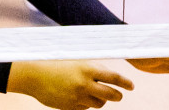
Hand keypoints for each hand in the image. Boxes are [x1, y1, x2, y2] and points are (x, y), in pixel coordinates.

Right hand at [8, 61, 133, 109]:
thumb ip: (97, 70)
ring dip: (102, 100)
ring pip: (99, 103)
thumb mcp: (81, 62)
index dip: (126, 83)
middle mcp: (85, 84)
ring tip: (99, 95)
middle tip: (120, 95)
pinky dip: (87, 104)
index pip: (115, 78)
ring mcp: (77, 97)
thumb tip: (115, 78)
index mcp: (90, 69)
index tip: (132, 86)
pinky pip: (85, 108)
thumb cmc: (61, 64)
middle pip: (111, 94)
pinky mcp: (69, 106)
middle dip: (118, 96)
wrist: (36, 75)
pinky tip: (82, 97)